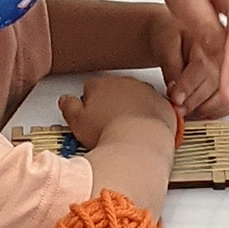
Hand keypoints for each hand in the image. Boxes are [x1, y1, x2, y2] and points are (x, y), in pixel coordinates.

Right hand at [59, 74, 178, 146]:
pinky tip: (144, 130)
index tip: (90, 115)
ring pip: (136, 96)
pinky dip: (150, 116)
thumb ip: (68, 106)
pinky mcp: (163, 104)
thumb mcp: (76, 121)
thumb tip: (65, 99)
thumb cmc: (109, 133)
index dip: (89, 102)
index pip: (90, 87)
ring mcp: (146, 92)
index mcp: (102, 84)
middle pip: (114, 90)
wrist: (139, 144)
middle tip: (107, 124)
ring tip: (126, 129)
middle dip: (110, 102)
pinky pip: (155, 107)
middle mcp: (125, 83)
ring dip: (131, 107)